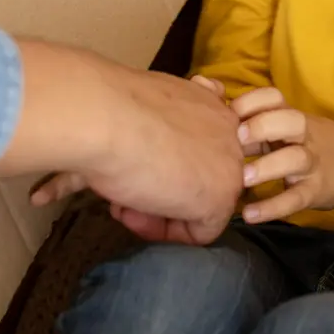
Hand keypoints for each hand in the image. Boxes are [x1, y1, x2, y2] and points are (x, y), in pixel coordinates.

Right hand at [8, 43, 242, 244]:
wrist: (103, 120)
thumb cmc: (113, 108)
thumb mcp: (144, 108)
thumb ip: (162, 121)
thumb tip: (158, 132)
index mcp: (210, 101)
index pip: (201, 145)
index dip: (167, 161)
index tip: (136, 164)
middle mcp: (227, 130)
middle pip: (202, 174)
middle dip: (163, 188)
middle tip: (126, 191)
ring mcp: (230, 165)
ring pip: (202, 203)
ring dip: (159, 210)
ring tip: (122, 205)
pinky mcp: (219, 199)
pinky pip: (203, 231)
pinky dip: (166, 232)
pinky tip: (133, 215)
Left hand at [232, 87, 333, 222]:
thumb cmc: (312, 142)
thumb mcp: (289, 126)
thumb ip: (254, 118)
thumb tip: (207, 95)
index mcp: (291, 117)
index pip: (274, 99)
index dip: (252, 102)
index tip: (228, 112)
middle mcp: (304, 136)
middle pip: (290, 121)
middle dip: (263, 126)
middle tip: (237, 139)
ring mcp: (313, 163)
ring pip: (295, 159)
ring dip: (268, 167)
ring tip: (243, 180)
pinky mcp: (317, 191)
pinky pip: (296, 198)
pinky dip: (273, 207)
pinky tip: (250, 215)